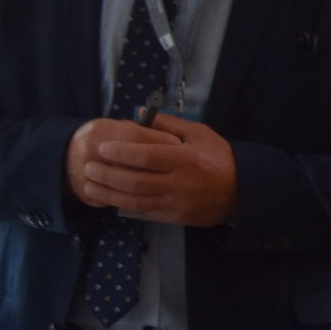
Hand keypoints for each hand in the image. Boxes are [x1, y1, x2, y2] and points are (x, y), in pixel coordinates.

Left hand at [68, 113, 237, 225]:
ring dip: (108, 193)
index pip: (147, 156)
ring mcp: (175, 202)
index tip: (103, 148)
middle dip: (108, 174)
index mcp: (185, 159)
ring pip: (135, 200)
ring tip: (89, 184)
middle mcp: (179, 182)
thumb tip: (141, 112)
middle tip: (88, 166)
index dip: (122, 153)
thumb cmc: (219, 158)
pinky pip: (143, 211)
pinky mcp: (174, 216)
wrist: (242, 191)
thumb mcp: (200, 134)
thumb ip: (170, 124)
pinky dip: (123, 205)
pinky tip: (108, 197)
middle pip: (135, 181)